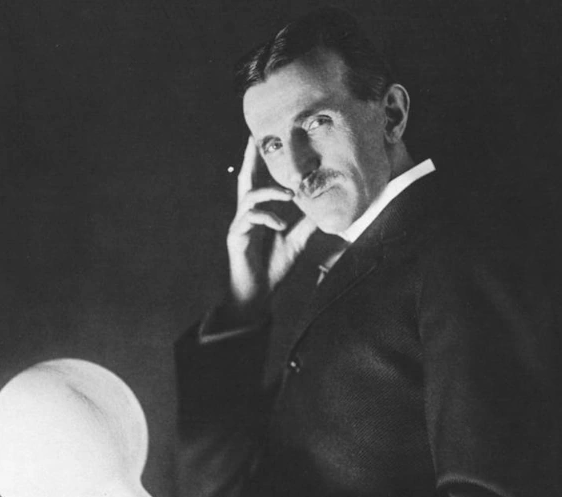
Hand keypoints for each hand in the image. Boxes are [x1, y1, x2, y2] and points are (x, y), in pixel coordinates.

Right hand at [224, 136, 317, 324]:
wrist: (258, 294)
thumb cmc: (273, 268)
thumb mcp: (296, 242)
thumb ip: (306, 224)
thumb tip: (325, 209)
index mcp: (258, 212)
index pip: (258, 181)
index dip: (260, 161)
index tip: (262, 140)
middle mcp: (246, 214)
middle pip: (245, 179)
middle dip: (250, 158)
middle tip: (254, 137)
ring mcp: (240, 224)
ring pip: (249, 195)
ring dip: (271, 191)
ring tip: (290, 194)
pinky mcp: (236, 236)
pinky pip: (251, 218)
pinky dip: (269, 217)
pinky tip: (282, 225)